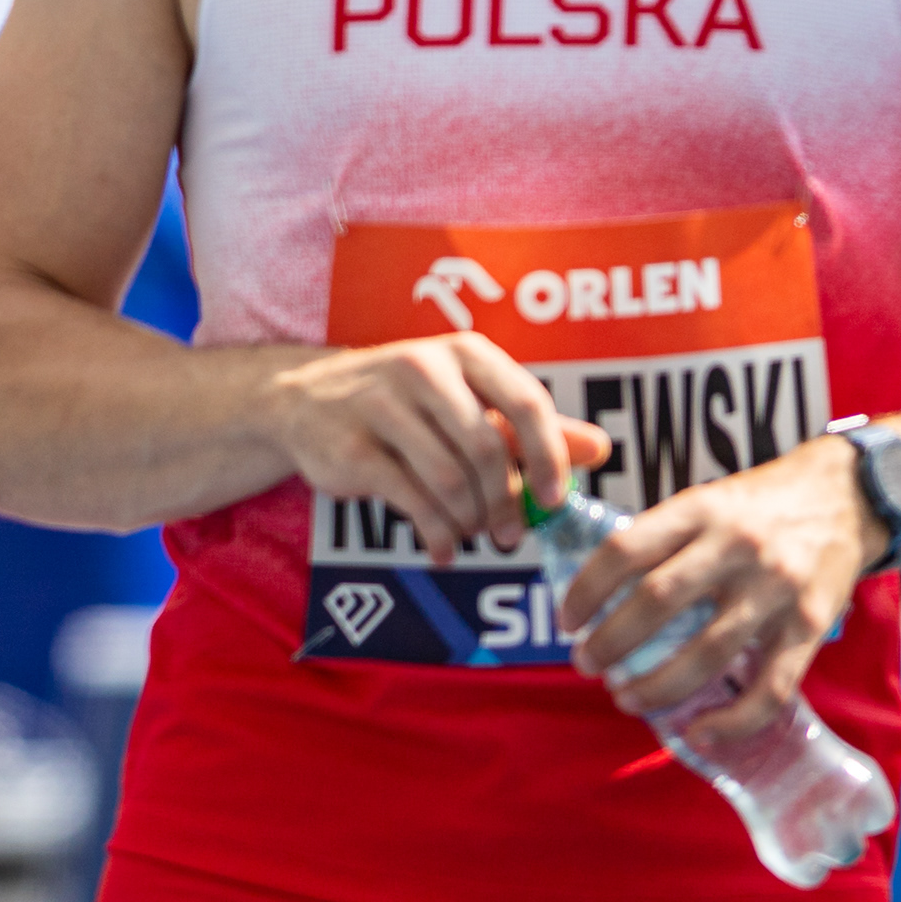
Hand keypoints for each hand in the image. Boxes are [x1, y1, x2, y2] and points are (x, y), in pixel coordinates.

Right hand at [267, 333, 611, 563]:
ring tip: (470, 534)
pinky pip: (410, 500)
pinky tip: (441, 548)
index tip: (556, 499)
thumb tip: (599, 449)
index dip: (548, 456)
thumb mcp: (466, 402)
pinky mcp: (351, 446)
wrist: (302, 400)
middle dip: (505, 503)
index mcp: (464, 354)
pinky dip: (435, 533)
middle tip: (509, 536)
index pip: (525, 402)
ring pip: (449, 479)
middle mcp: (423, 368)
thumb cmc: (403, 403)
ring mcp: (380, 404)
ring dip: (469, 520)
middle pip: (486, 449)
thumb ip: (528, 427)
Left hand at [558, 438, 883, 745]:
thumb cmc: (760, 505)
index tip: (567, 621)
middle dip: (609, 643)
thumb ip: (662, 539)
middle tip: (585, 664)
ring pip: (706, 652)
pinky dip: (732, 720)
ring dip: (657, 685)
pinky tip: (698, 733)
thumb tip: (599, 592)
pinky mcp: (810, 625)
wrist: (849, 496)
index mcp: (699, 510)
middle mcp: (736, 547)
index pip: (623, 551)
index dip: (585, 591)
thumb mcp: (706, 500)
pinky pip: (770, 686)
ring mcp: (776, 588)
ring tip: (625, 699)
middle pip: (656, 603)